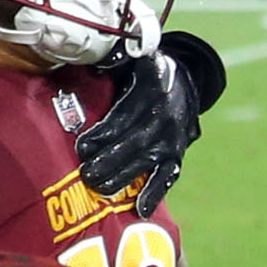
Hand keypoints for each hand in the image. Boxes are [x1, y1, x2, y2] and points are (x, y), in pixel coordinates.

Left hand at [75, 33, 226, 214]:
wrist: (185, 80)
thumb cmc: (142, 72)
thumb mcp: (131, 58)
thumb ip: (112, 61)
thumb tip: (92, 66)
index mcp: (151, 88)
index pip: (125, 115)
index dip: (104, 133)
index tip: (82, 146)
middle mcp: (166, 114)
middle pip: (135, 142)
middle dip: (109, 160)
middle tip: (86, 174)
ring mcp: (174, 137)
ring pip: (147, 162)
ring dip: (123, 178)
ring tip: (99, 188)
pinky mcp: (178, 155)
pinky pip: (167, 176)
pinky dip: (155, 193)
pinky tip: (140, 209)